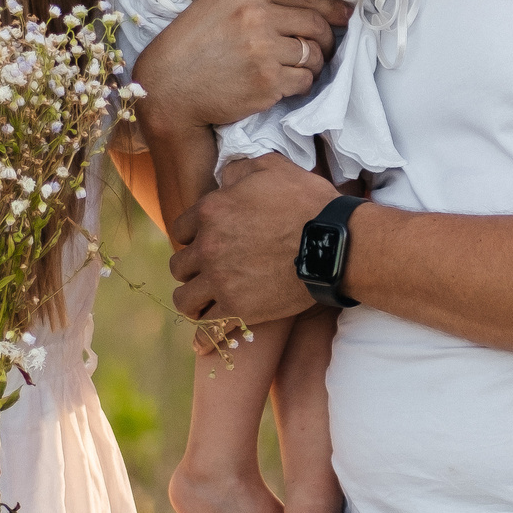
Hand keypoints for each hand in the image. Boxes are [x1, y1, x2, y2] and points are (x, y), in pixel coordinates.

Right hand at [134, 0, 352, 132]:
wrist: (168, 88)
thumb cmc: (192, 46)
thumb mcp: (219, 5)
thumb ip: (259, 0)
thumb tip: (313, 3)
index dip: (332, 9)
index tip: (344, 17)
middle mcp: (257, 15)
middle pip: (316, 25)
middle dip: (326, 39)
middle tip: (324, 48)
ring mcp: (263, 50)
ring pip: (314, 55)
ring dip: (313, 64)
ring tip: (298, 68)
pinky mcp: (268, 82)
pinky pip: (304, 81)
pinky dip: (301, 84)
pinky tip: (285, 84)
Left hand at [169, 153, 336, 326]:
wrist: (333, 244)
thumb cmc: (308, 202)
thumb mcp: (272, 167)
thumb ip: (241, 170)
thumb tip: (226, 178)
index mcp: (212, 212)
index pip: (181, 230)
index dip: (192, 237)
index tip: (203, 244)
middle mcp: (209, 247)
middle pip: (180, 265)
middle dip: (191, 269)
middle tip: (206, 273)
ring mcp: (221, 280)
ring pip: (185, 299)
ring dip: (192, 301)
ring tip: (201, 304)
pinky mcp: (239, 308)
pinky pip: (209, 329)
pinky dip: (205, 338)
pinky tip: (202, 345)